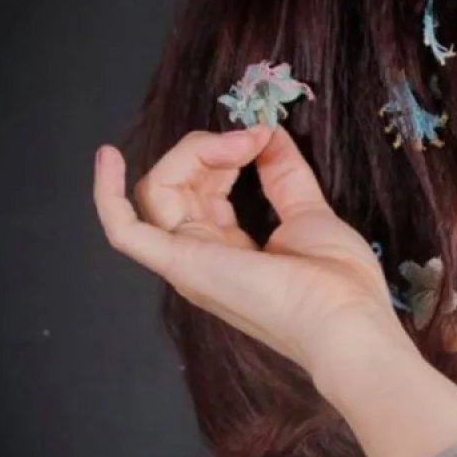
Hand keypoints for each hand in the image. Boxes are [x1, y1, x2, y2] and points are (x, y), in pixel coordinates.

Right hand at [93, 124, 411, 376]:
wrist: (349, 322)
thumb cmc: (340, 284)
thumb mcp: (309, 212)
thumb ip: (284, 174)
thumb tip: (269, 134)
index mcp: (228, 251)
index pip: (201, 188)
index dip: (225, 153)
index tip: (264, 137)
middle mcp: (200, 258)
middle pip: (175, 184)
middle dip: (209, 148)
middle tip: (253, 138)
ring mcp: (187, 264)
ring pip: (157, 191)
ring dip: (192, 154)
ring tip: (237, 145)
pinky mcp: (183, 265)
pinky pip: (126, 232)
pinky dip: (107, 195)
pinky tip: (108, 157)